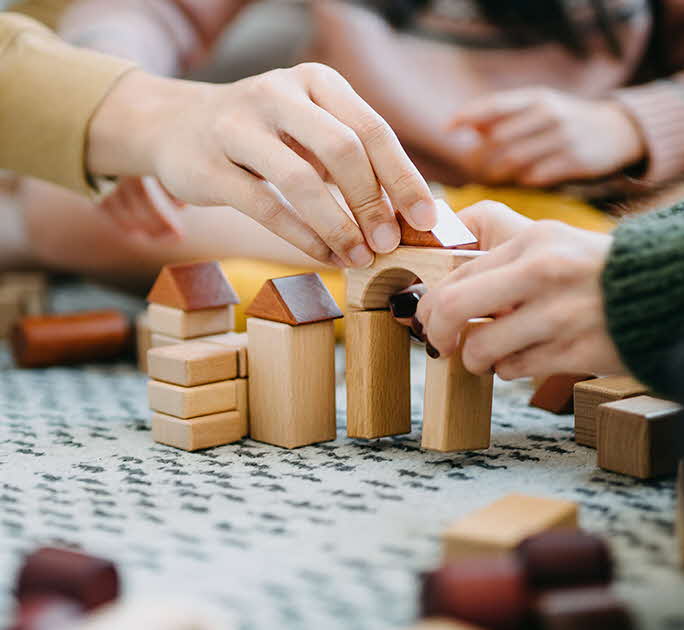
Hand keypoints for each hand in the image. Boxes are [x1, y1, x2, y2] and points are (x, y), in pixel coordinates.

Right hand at [87, 64, 437, 266]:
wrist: (174, 125)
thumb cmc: (260, 134)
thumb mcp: (307, 127)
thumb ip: (350, 158)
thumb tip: (404, 210)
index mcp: (315, 81)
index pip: (372, 128)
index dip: (403, 177)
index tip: (426, 218)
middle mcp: (278, 94)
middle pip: (342, 149)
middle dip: (373, 203)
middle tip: (389, 243)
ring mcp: (238, 127)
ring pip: (301, 180)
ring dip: (338, 226)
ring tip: (360, 258)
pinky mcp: (208, 167)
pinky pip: (265, 207)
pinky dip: (302, 237)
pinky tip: (325, 257)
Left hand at [414, 202, 625, 377]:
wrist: (666, 292)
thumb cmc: (595, 272)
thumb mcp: (552, 244)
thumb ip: (502, 260)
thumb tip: (444, 289)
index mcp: (532, 241)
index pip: (455, 274)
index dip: (431, 302)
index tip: (429, 318)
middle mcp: (541, 273)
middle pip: (450, 307)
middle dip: (435, 332)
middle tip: (438, 343)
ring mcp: (558, 314)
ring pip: (479, 348)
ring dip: (474, 359)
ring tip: (485, 356)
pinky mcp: (575, 351)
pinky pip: (513, 369)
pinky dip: (507, 370)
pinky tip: (521, 359)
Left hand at [450, 88, 645, 186]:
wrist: (617, 131)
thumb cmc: (564, 121)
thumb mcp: (538, 108)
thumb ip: (502, 116)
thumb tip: (464, 125)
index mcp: (536, 98)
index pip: (495, 105)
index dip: (468, 115)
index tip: (448, 127)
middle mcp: (549, 114)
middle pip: (498, 139)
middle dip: (481, 156)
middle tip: (474, 167)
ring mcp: (564, 138)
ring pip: (513, 161)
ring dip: (496, 173)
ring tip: (492, 176)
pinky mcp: (575, 161)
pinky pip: (534, 176)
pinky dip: (521, 180)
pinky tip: (521, 179)